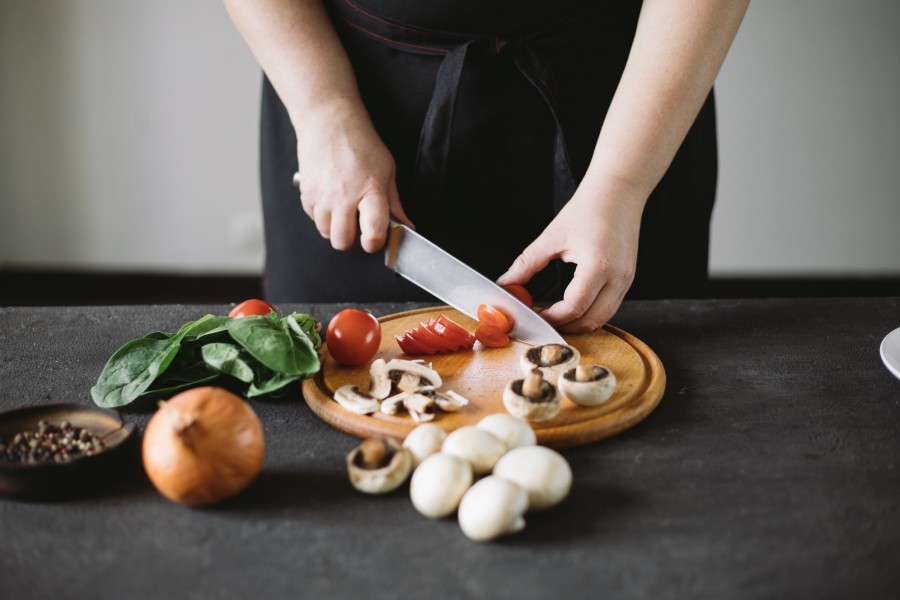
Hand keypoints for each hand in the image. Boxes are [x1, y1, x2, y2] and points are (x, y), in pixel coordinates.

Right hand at [295, 101, 413, 251]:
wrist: (329, 120)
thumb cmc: (360, 143)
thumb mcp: (387, 170)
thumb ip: (394, 203)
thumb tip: (406, 228)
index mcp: (370, 189)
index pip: (373, 232)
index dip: (375, 243)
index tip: (376, 238)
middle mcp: (344, 196)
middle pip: (343, 242)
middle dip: (352, 239)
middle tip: (358, 225)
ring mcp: (322, 196)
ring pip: (326, 233)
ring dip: (336, 228)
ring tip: (344, 209)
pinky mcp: (306, 193)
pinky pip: (313, 219)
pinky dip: (322, 216)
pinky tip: (331, 200)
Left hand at [496, 186, 642, 332]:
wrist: (618, 192)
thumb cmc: (588, 209)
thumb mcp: (552, 237)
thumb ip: (527, 264)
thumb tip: (507, 283)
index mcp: (598, 265)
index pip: (573, 307)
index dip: (551, 317)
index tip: (534, 314)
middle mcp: (618, 277)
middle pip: (591, 321)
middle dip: (565, 326)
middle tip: (543, 320)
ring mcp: (627, 280)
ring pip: (603, 318)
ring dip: (579, 322)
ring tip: (556, 315)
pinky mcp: (628, 279)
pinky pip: (609, 306)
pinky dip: (590, 311)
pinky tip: (572, 305)